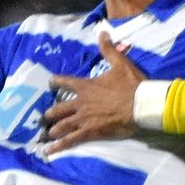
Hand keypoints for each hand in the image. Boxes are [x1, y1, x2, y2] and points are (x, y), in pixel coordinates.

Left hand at [43, 33, 146, 150]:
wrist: (141, 105)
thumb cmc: (131, 85)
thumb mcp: (120, 63)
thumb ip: (108, 50)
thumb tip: (102, 32)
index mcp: (86, 86)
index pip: (65, 82)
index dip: (55, 82)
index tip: (50, 83)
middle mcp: (80, 103)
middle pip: (58, 109)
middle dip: (50, 114)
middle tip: (43, 118)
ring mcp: (83, 119)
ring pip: (61, 125)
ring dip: (52, 130)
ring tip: (45, 135)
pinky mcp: (90, 132)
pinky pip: (70, 140)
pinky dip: (58, 146)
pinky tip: (48, 151)